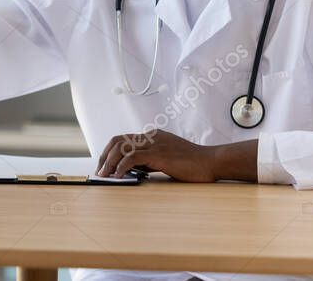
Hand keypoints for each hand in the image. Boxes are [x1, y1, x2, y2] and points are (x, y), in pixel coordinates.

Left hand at [96, 129, 217, 181]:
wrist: (212, 161)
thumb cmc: (193, 164)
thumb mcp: (167, 159)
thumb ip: (150, 161)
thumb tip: (131, 170)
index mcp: (152, 136)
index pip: (123, 139)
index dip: (110, 152)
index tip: (104, 165)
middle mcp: (150, 136)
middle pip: (117, 140)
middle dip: (104, 156)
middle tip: (100, 172)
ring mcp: (154, 144)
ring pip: (121, 147)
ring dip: (109, 162)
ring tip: (105, 175)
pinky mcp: (158, 154)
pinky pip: (132, 158)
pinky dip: (121, 166)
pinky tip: (118, 177)